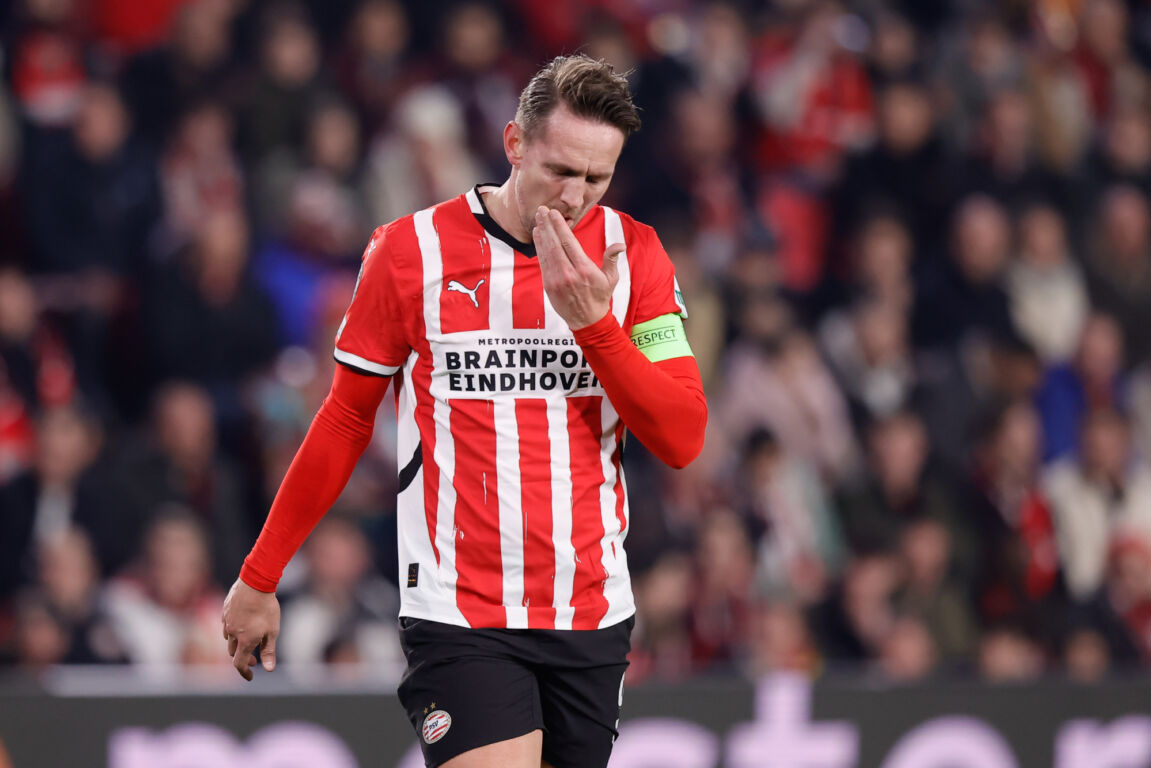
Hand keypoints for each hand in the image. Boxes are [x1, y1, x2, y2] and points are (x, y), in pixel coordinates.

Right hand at [221, 578, 280, 680]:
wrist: (255, 583)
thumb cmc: (267, 608)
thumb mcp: (272, 631)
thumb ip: (268, 651)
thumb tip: (269, 669)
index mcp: (244, 641)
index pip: (239, 664)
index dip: (245, 673)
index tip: (251, 676)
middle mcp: (232, 633)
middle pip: (233, 653)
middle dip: (243, 658)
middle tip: (255, 660)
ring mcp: (227, 621)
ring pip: (228, 639)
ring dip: (237, 644)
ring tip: (248, 641)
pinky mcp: (225, 611)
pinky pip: (226, 625)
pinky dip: (233, 630)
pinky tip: (242, 624)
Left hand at [532, 206, 623, 329]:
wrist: (587, 321)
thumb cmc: (600, 297)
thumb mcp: (611, 278)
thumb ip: (611, 259)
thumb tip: (619, 245)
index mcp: (584, 269)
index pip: (569, 242)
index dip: (560, 226)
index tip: (554, 213)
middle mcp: (568, 273)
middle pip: (555, 244)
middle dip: (547, 225)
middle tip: (541, 210)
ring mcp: (556, 280)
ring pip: (546, 252)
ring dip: (541, 234)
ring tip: (538, 219)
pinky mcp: (548, 285)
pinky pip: (543, 262)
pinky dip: (539, 247)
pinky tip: (538, 236)